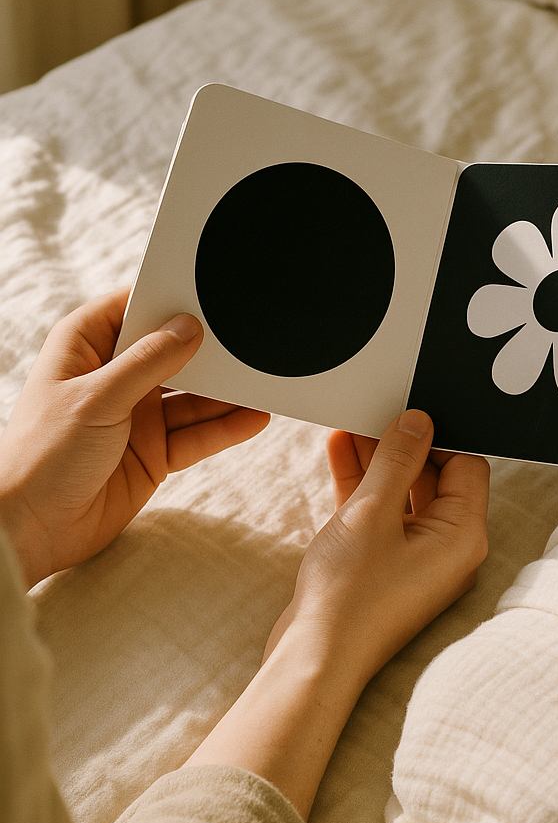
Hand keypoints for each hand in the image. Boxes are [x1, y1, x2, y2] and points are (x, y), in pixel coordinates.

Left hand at [0, 287, 269, 587]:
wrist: (31, 527)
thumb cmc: (41, 455)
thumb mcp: (97, 397)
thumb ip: (148, 362)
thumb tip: (188, 328)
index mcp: (85, 349)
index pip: (132, 310)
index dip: (168, 301)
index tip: (209, 294)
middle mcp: (113, 379)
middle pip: (172, 355)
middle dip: (208, 351)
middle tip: (248, 340)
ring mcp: (136, 417)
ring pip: (192, 398)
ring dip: (225, 394)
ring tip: (262, 382)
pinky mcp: (154, 453)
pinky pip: (197, 435)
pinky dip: (225, 428)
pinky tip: (254, 418)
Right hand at [188, 410, 488, 819]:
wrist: (313, 659)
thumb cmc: (350, 595)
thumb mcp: (372, 512)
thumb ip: (397, 459)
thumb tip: (419, 419)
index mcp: (463, 536)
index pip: (466, 466)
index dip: (439, 435)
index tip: (409, 408)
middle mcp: (448, 547)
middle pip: (435, 477)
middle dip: (403, 444)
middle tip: (376, 408)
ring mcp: (416, 556)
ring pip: (403, 493)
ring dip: (378, 460)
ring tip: (351, 421)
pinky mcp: (385, 563)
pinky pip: (381, 514)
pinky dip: (363, 486)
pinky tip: (338, 450)